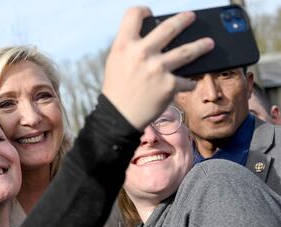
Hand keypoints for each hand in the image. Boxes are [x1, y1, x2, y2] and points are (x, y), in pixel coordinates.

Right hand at [103, 7, 213, 129]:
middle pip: (169, 27)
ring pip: (188, 51)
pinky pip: (186, 80)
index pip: (134, 14)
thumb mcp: (116, 62)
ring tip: (209, 43)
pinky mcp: (169, 84)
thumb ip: (130, 48)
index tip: (151, 14)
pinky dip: (187, 83)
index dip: (143, 11)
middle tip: (192, 17)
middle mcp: (141, 53)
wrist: (119, 116)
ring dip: (202, 46)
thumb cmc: (117, 89)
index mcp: (124, 45)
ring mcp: (157, 68)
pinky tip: (188, 84)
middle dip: (184, 20)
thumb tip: (152, 38)